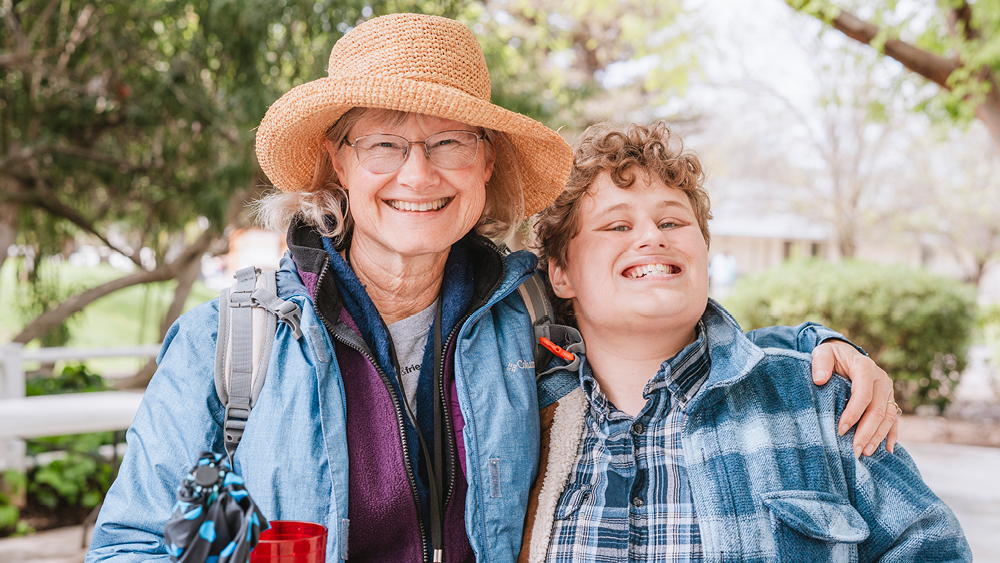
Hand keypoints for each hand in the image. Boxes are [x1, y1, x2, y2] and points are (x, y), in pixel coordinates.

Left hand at [812, 340, 897, 456]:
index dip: (853, 414)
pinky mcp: (889, 399)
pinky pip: (894, 418)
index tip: (840, 430)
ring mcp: (888, 390)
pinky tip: (887, 450)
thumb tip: (820, 380)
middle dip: (866, 432)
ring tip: (865, 452)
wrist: (845, 353)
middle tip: (855, 450)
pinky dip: (891, 434)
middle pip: (878, 410)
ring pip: (888, 417)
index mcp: (865, 367)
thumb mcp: (822, 353)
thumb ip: (820, 363)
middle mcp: (881, 379)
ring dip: (877, 436)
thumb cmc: (831, 356)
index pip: (863, 395)